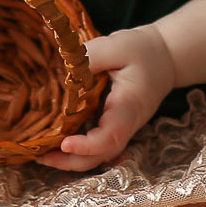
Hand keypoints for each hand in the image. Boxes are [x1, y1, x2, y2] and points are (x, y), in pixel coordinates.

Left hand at [37, 25, 176, 171]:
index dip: (88, 145)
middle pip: (102, 155)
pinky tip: (52, 140)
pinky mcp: (112, 126)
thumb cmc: (143, 51)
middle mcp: (126, 124)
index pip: (111, 135)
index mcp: (129, 105)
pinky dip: (75, 149)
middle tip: (41, 156)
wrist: (165, 58)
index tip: (65, 143)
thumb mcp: (118, 45)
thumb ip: (92, 55)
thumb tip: (65, 69)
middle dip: (72, 161)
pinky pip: (95, 145)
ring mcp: (120, 128)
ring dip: (70, 159)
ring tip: (40, 153)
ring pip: (98, 155)